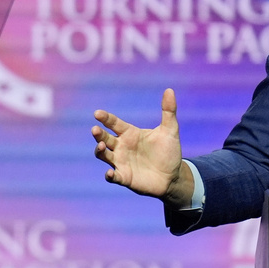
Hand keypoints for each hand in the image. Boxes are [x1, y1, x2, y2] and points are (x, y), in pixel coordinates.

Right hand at [91, 88, 191, 206]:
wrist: (173, 175)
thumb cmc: (169, 151)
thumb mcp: (170, 130)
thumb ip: (169, 111)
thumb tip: (169, 90)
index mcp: (130, 134)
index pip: (114, 123)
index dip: (106, 118)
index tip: (97, 113)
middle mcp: (122, 147)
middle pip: (104, 138)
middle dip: (98, 134)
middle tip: (95, 129)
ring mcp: (121, 162)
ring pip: (103, 155)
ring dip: (99, 151)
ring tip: (102, 146)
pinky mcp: (124, 177)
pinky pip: (113, 176)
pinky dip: (110, 175)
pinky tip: (110, 172)